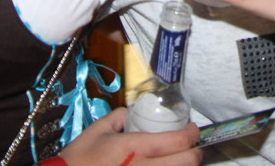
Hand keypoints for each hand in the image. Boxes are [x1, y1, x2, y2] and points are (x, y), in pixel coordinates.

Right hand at [59, 108, 200, 165]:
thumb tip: (132, 114)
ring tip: (180, 159)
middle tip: (193, 146)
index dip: (191, 134)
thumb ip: (118, 117)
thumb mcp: (97, 130)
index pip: (177, 141)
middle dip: (196, 153)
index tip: (192, 129)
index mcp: (134, 147)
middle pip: (187, 162)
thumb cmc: (78, 160)